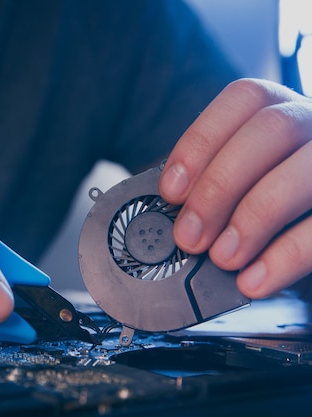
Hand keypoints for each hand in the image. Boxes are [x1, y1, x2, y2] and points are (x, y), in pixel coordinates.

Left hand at [159, 78, 311, 299]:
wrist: (311, 225)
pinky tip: (255, 280)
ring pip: (302, 172)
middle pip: (270, 130)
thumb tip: (176, 216)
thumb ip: (215, 185)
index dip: (200, 142)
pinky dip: (286, 256)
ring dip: (252, 219)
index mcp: (283, 108)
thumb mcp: (244, 180)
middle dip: (218, 186)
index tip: (171, 190)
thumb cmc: (274, 200)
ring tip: (223, 258)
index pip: (244, 99)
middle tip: (189, 237)